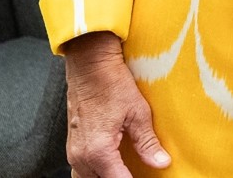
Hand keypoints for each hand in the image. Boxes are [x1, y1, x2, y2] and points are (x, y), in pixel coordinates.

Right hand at [62, 32, 170, 176]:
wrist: (90, 66)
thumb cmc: (111, 83)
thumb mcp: (138, 112)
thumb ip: (147, 142)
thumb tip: (161, 162)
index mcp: (99, 151)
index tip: (148, 176)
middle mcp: (82, 156)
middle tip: (138, 170)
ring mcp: (74, 151)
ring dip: (106, 176)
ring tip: (125, 168)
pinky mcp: (72, 145)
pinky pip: (81, 169)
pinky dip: (95, 171)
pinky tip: (111, 163)